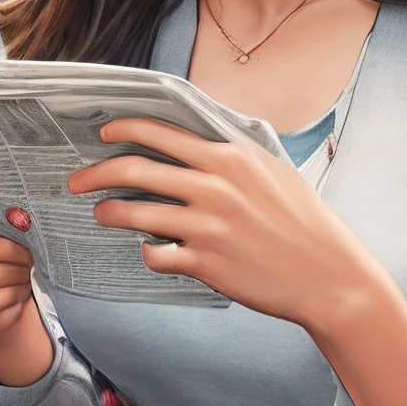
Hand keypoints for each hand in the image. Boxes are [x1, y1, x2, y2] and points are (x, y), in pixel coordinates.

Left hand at [67, 119, 384, 335]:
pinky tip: (152, 251)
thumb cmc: (304, 222)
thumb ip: (231, 157)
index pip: (160, 133)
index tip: (103, 134)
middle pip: (135, 169)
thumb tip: (193, 142)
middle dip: (95, 173)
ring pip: (134, 213)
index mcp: (229, 159)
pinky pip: (155, 254)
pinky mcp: (206, 264)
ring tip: (102, 213)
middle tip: (76, 182)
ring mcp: (208, 227)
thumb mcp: (273, 171)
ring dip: (109, 212)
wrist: (330, 276)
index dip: (124, 130)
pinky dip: (147, 252)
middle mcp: (215, 188)